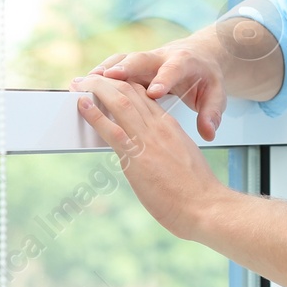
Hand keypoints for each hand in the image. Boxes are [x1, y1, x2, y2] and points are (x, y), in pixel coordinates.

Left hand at [69, 74, 228, 239]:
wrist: (208, 207)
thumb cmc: (197, 190)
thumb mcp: (182, 158)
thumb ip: (166, 148)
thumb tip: (152, 152)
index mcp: (170, 126)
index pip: (143, 94)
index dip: (122, 84)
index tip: (108, 83)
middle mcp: (158, 127)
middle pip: (129, 90)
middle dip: (105, 81)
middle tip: (87, 79)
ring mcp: (148, 140)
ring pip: (119, 101)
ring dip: (95, 89)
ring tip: (78, 84)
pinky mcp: (137, 158)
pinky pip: (111, 129)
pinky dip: (93, 115)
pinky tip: (81, 105)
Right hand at [88, 42, 227, 139]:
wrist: (199, 56)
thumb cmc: (206, 78)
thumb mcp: (216, 94)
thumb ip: (212, 112)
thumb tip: (209, 131)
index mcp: (184, 63)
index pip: (174, 70)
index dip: (163, 79)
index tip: (154, 92)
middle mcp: (163, 57)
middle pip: (143, 59)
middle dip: (126, 67)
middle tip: (108, 77)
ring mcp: (147, 59)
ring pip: (125, 60)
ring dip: (107, 69)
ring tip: (89, 80)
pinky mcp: (136, 65)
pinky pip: (116, 66)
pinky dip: (103, 72)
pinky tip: (88, 83)